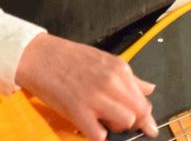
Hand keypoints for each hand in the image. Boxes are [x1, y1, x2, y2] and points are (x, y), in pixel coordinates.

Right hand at [15, 32, 157, 139]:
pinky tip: (93, 128)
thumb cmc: (72, 59)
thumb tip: (149, 89)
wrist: (41, 57)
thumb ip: (130, 78)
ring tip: (105, 122)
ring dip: (117, 127)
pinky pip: (98, 134)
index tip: (147, 125)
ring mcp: (95, 98)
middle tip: (122, 123)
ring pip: (124, 122)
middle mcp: (111, 83)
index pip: (144, 100)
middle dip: (135, 122)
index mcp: (120, 70)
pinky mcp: (77, 111)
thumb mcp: (106, 61)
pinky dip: (98, 135)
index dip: (146, 115)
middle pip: (138, 113)